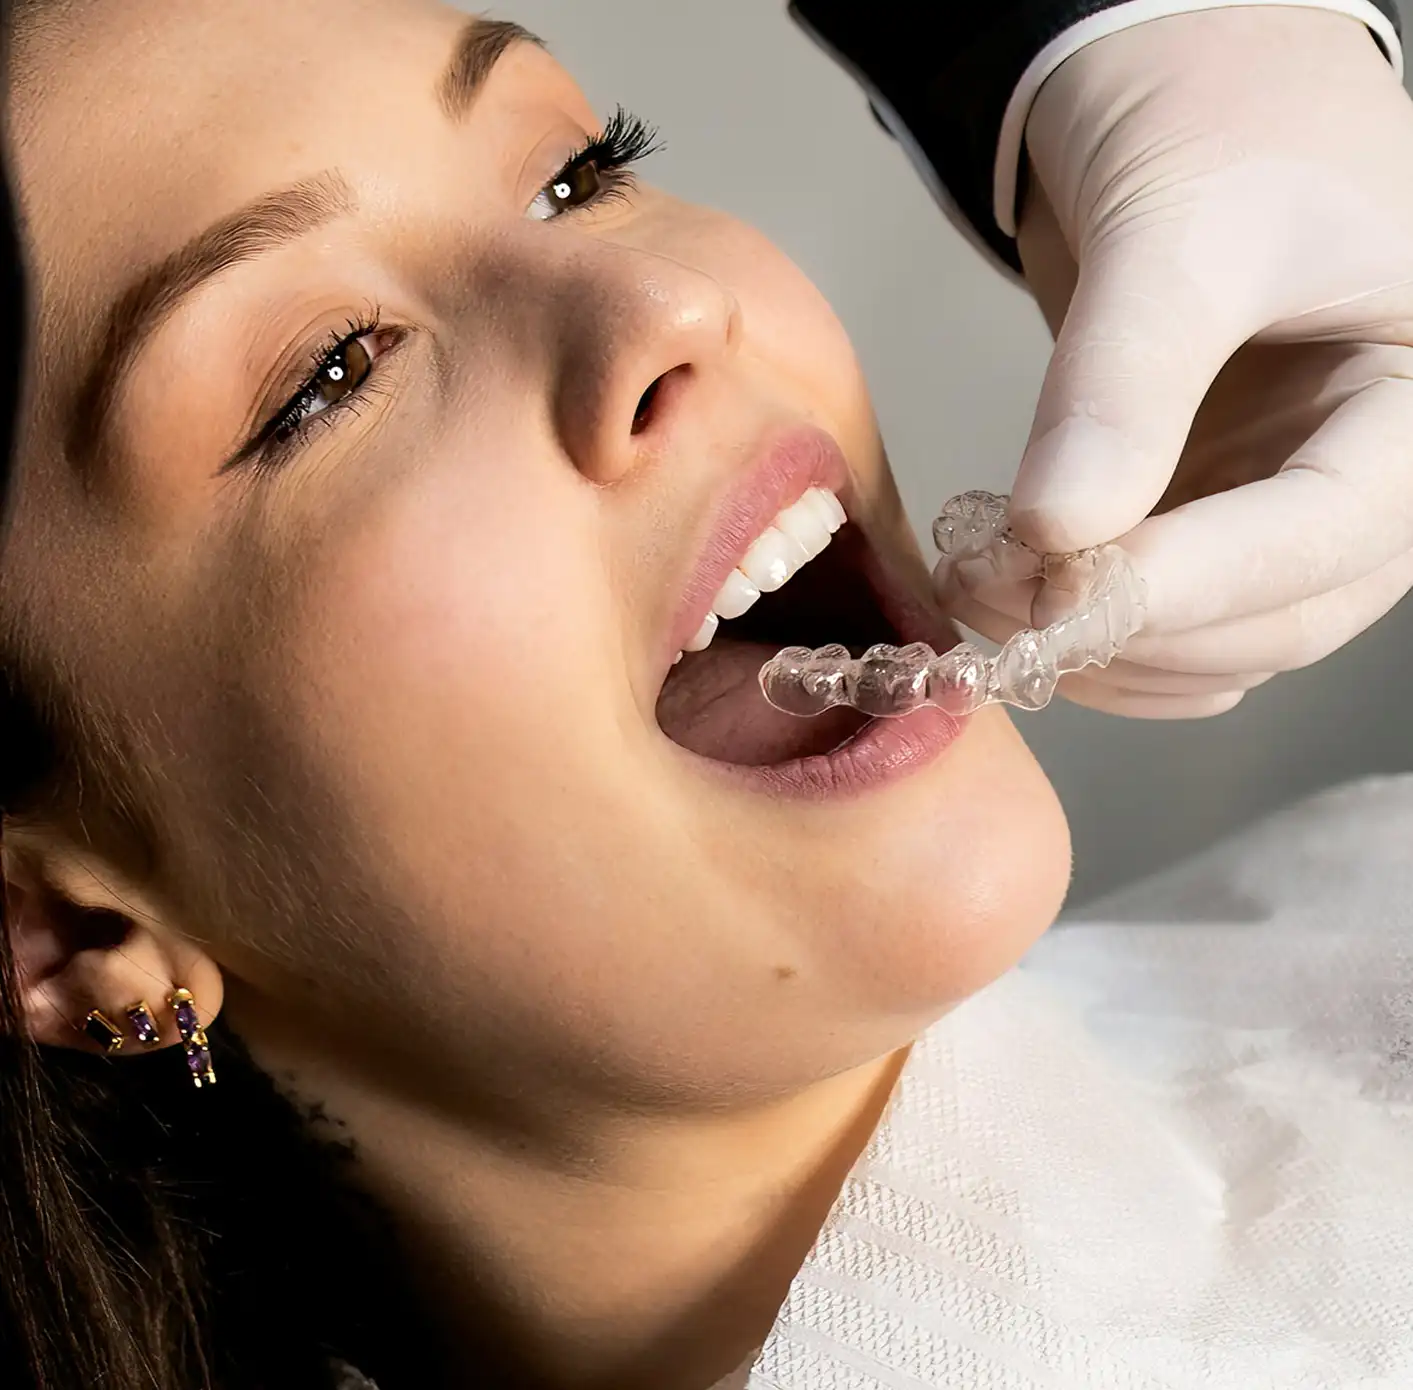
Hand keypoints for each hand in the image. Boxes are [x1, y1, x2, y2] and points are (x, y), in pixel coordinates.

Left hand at [945, 7, 1412, 717]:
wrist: (1181, 88)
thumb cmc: (1219, 120)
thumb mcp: (1180, 228)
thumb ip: (1123, 381)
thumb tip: (1056, 534)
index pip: (1331, 529)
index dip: (1198, 582)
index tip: (1067, 593)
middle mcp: (1370, 473)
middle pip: (1281, 615)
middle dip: (1134, 627)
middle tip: (998, 596)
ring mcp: (1286, 506)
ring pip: (1222, 645)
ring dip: (1102, 651)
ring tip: (983, 590)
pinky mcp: (1211, 520)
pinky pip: (1174, 630)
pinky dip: (1097, 643)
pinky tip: (1016, 602)